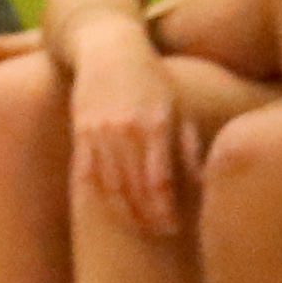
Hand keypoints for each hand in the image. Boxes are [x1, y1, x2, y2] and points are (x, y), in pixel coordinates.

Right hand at [70, 29, 189, 238]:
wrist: (107, 49)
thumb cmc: (150, 78)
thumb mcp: (178, 106)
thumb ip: (187, 145)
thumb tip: (201, 182)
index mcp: (154, 125)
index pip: (159, 181)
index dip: (165, 209)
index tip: (174, 227)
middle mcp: (124, 131)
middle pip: (133, 188)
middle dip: (146, 216)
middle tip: (160, 233)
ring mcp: (98, 132)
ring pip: (109, 185)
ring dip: (123, 211)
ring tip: (138, 227)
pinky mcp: (80, 131)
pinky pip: (88, 171)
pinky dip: (98, 193)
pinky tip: (109, 208)